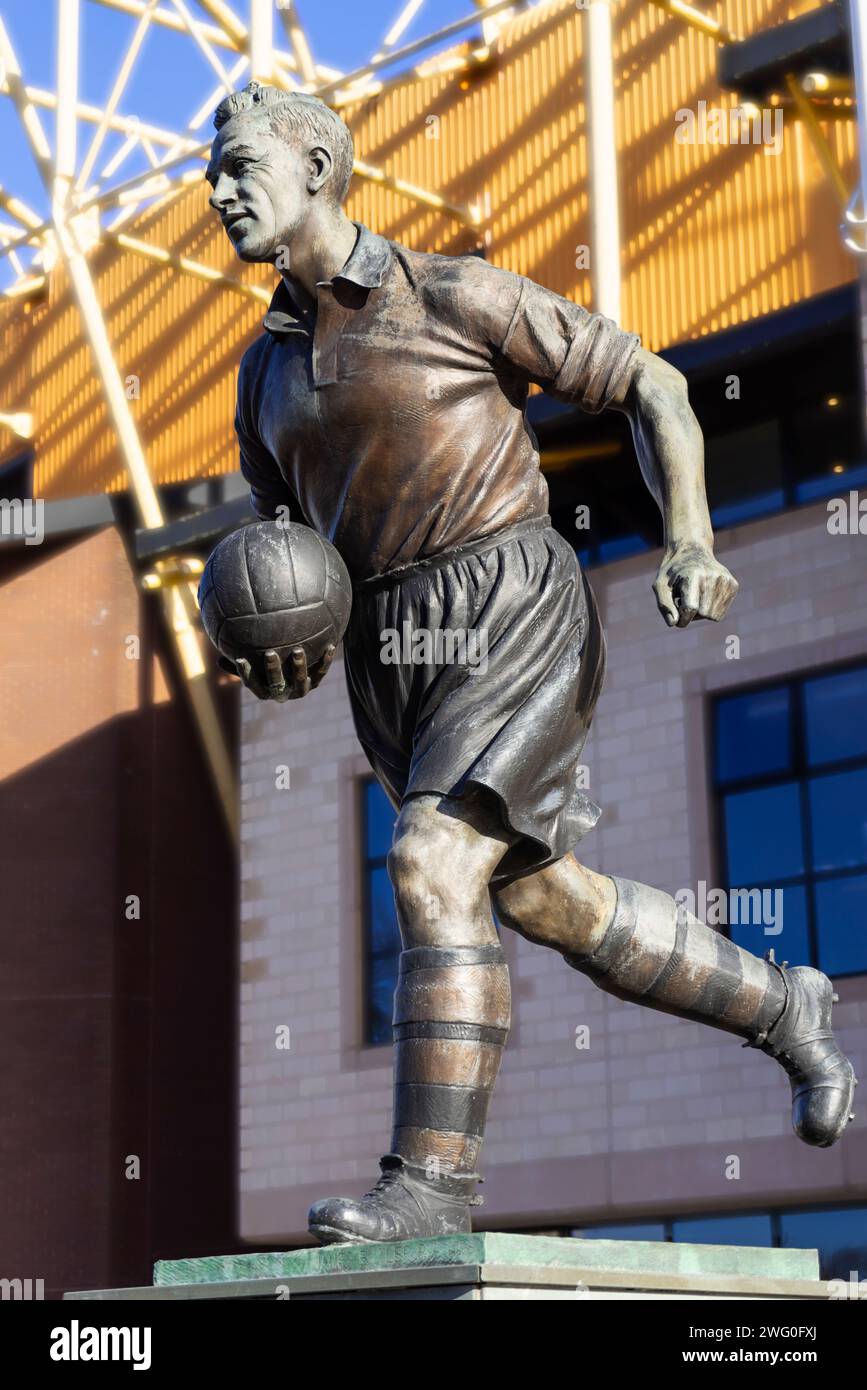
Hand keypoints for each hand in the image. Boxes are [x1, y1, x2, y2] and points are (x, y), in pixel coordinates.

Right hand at [217, 645, 334, 699]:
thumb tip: (216, 658)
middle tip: (270, 653)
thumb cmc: (263, 666)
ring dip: (300, 667)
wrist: (292, 674)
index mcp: (265, 691)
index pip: (253, 685)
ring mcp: (300, 690)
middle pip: (277, 684)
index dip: (246, 674)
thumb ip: (236, 661)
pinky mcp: (315, 682)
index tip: (241, 658)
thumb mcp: (250, 665)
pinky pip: (321, 673)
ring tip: (298, 650)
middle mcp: (282, 693)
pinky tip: (330, 646)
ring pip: (301, 682)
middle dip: (273, 670)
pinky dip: (325, 661)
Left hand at [653, 541, 737, 627]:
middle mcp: (713, 576)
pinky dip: (710, 609)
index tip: (676, 617)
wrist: (692, 551)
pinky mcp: (733, 585)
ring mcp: (726, 580)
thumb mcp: (660, 585)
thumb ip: (664, 605)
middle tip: (684, 600)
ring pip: (713, 616)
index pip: (690, 609)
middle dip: (691, 614)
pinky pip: (721, 613)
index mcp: (693, 575)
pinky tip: (704, 595)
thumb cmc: (673, 572)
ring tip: (694, 597)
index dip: (682, 619)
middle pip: (703, 614)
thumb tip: (674, 623)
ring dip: (701, 613)